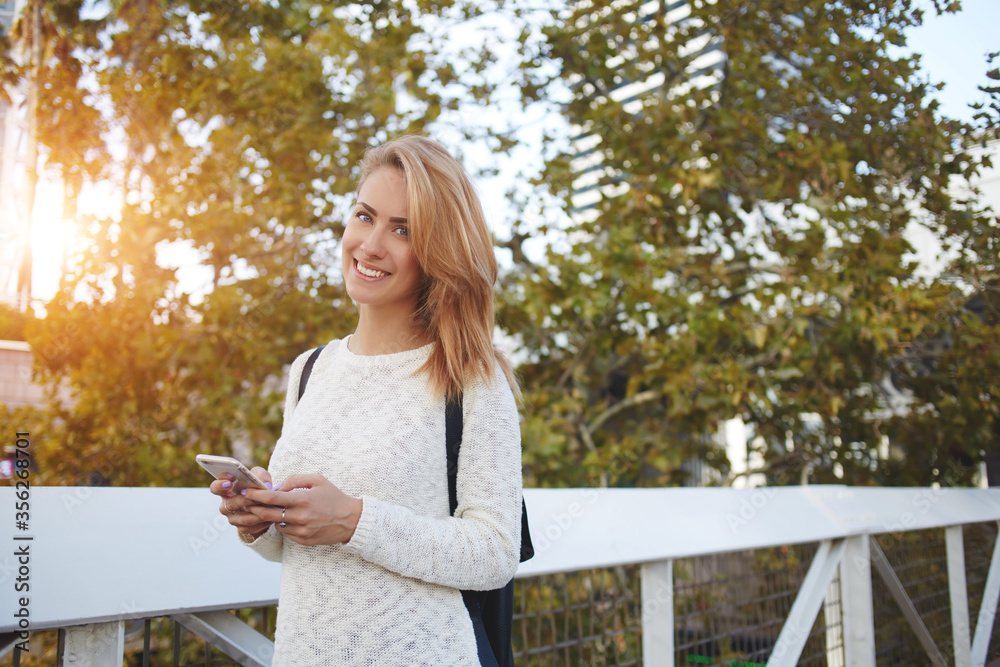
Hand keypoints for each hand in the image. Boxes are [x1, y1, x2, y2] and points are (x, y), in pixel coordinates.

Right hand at [210, 466, 273, 540]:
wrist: (266, 504)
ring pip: (244, 518)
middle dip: (246, 500)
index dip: (220, 485)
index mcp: (226, 490)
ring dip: (258, 512)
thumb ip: (261, 475)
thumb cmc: (258, 486)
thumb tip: (264, 484)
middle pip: (231, 504)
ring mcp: (232, 518)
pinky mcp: (242, 528)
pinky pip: (252, 527)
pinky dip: (263, 521)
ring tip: (269, 506)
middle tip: (257, 497)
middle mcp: (226, 505)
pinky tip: (272, 515)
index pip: (215, 488)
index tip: (230, 482)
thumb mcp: (260, 476)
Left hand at [244, 474, 362, 546]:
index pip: (271, 497)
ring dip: (272, 517)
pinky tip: (291, 519)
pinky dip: (284, 525)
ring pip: (275, 524)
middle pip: (266, 514)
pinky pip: (286, 533)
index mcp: (302, 499)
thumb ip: (295, 479)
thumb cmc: (334, 497)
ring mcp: (301, 531)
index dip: (256, 494)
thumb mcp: (318, 480)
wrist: (351, 520)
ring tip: (277, 509)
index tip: (246, 491)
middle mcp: (300, 516)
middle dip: (254, 508)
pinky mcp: (303, 540)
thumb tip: (278, 486)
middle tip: (247, 503)